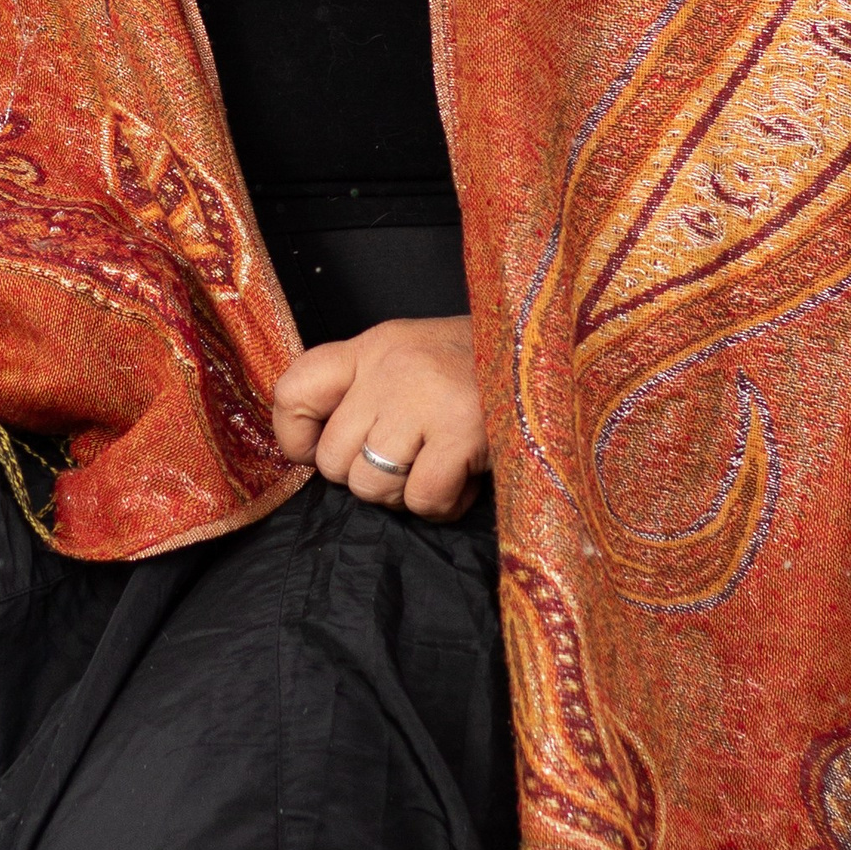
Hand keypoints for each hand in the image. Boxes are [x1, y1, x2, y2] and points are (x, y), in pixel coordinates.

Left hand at [270, 313, 486, 519]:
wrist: (558, 354)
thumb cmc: (483, 370)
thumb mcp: (413, 361)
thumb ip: (366, 394)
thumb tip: (317, 453)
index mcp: (374, 345)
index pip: (293, 391)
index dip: (297, 439)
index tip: (321, 452)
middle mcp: (391, 365)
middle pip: (333, 459)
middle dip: (370, 478)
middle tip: (413, 460)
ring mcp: (426, 396)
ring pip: (371, 486)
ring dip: (408, 494)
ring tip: (442, 466)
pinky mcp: (463, 431)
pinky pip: (421, 500)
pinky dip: (444, 504)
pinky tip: (468, 477)